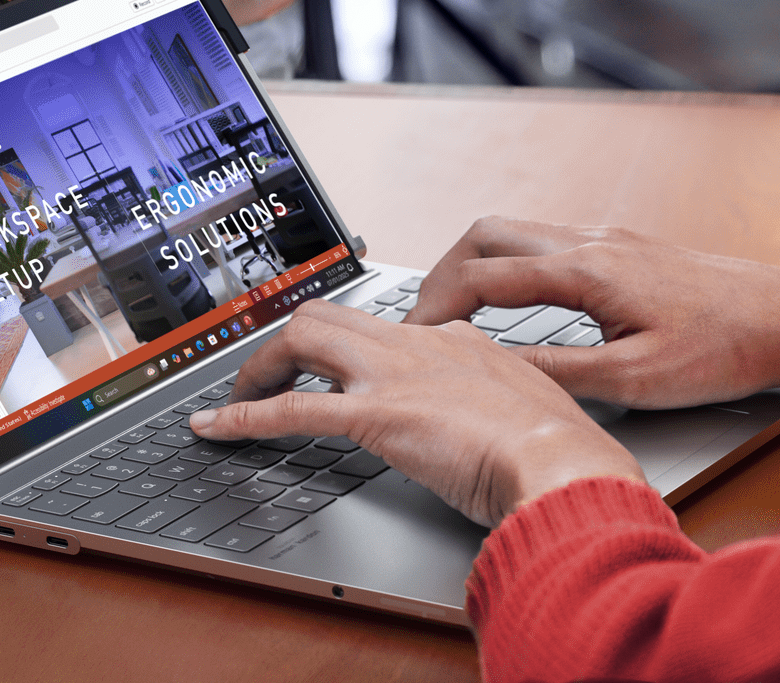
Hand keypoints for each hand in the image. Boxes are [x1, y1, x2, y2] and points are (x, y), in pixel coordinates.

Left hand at [190, 300, 644, 526]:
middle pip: (331, 316)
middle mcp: (418, 345)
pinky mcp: (373, 415)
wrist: (564, 463)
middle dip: (290, 343)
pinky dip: (243, 417)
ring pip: (302, 339)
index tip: (343, 369)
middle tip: (270, 375)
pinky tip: (216, 429)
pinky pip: (290, 409)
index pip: (387, 328)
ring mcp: (392, 375)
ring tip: (237, 397)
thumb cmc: (559, 450)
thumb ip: (505, 405)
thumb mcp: (533, 409)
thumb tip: (502, 425)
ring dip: (260, 367)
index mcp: (458, 340)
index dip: (355, 349)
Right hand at [406, 218, 779, 406]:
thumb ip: (559, 372)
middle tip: (422, 315)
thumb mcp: (636, 379)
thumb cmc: (726, 348)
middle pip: (485, 235)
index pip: (481, 279)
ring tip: (457, 308)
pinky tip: (518, 300)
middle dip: (441, 272)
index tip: (411, 337)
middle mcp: (590, 242)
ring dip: (475, 264)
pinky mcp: (626, 247)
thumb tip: (497, 372)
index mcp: (584, 272)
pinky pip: (546, 241)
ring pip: (515, 231)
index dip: (434, 307)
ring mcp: (608, 238)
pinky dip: (511, 264)